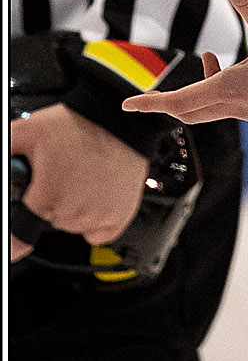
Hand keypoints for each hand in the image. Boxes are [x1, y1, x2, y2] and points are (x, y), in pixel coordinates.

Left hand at [9, 104, 147, 254]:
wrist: (122, 121)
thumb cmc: (80, 125)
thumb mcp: (29, 130)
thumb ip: (6, 152)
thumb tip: (2, 166)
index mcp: (48, 196)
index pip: (19, 238)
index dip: (16, 234)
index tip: (18, 235)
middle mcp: (74, 212)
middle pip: (48, 221)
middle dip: (50, 202)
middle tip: (61, 175)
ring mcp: (98, 217)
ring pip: (72, 226)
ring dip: (73, 209)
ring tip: (81, 178)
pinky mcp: (119, 217)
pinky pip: (97, 234)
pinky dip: (95, 220)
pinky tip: (96, 194)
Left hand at [123, 0, 247, 128]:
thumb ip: (246, 1)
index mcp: (227, 91)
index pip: (177, 102)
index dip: (150, 102)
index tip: (128, 105)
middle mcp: (236, 108)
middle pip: (191, 111)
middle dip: (172, 100)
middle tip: (156, 96)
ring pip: (215, 109)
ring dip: (204, 87)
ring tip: (211, 57)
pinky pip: (237, 108)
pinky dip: (227, 92)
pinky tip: (246, 72)